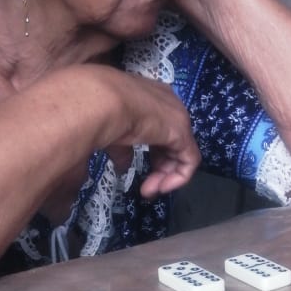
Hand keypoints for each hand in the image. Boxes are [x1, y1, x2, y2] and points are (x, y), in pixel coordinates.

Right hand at [92, 66, 201, 196]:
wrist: (103, 102)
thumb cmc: (101, 111)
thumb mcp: (113, 134)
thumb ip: (123, 151)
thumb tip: (123, 167)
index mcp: (153, 100)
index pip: (161, 131)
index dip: (153, 155)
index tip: (141, 171)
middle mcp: (170, 105)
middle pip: (172, 143)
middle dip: (160, 169)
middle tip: (146, 188)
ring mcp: (179, 117)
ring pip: (181, 153)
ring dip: (165, 176)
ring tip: (148, 191)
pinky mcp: (183, 132)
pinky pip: (189, 161)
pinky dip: (178, 177)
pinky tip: (162, 187)